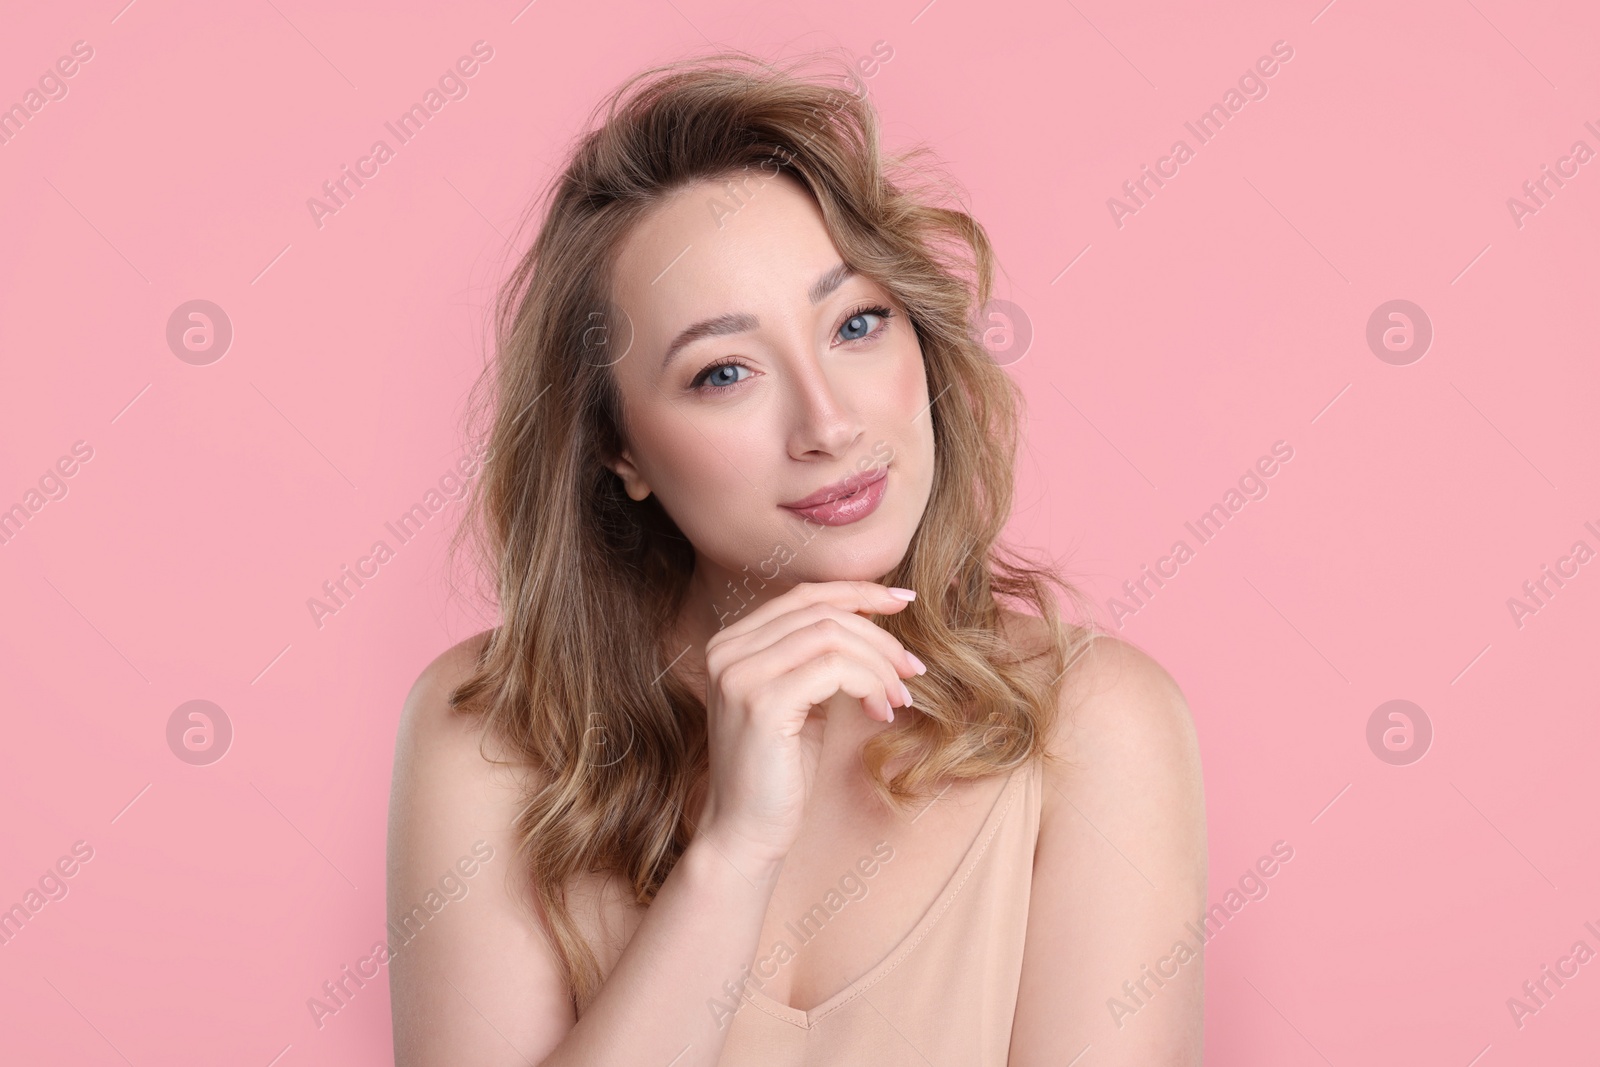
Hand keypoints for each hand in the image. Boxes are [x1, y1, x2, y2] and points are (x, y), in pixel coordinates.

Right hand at [695, 581, 925, 871]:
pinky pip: (835, 669)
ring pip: (832, 636)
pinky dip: (869, 684)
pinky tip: (880, 713)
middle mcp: (727, 651)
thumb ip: (818, 660)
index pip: (804, 596)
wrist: (745, 834)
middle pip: (822, 612)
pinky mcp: (762, 704)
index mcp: (732, 644)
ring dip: (879, 663)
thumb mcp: (800, 702)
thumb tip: (873, 623)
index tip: (903, 602)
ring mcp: (740, 675)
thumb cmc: (778, 773)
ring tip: (898, 698)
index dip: (858, 592)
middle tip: (912, 668)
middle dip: (879, 635)